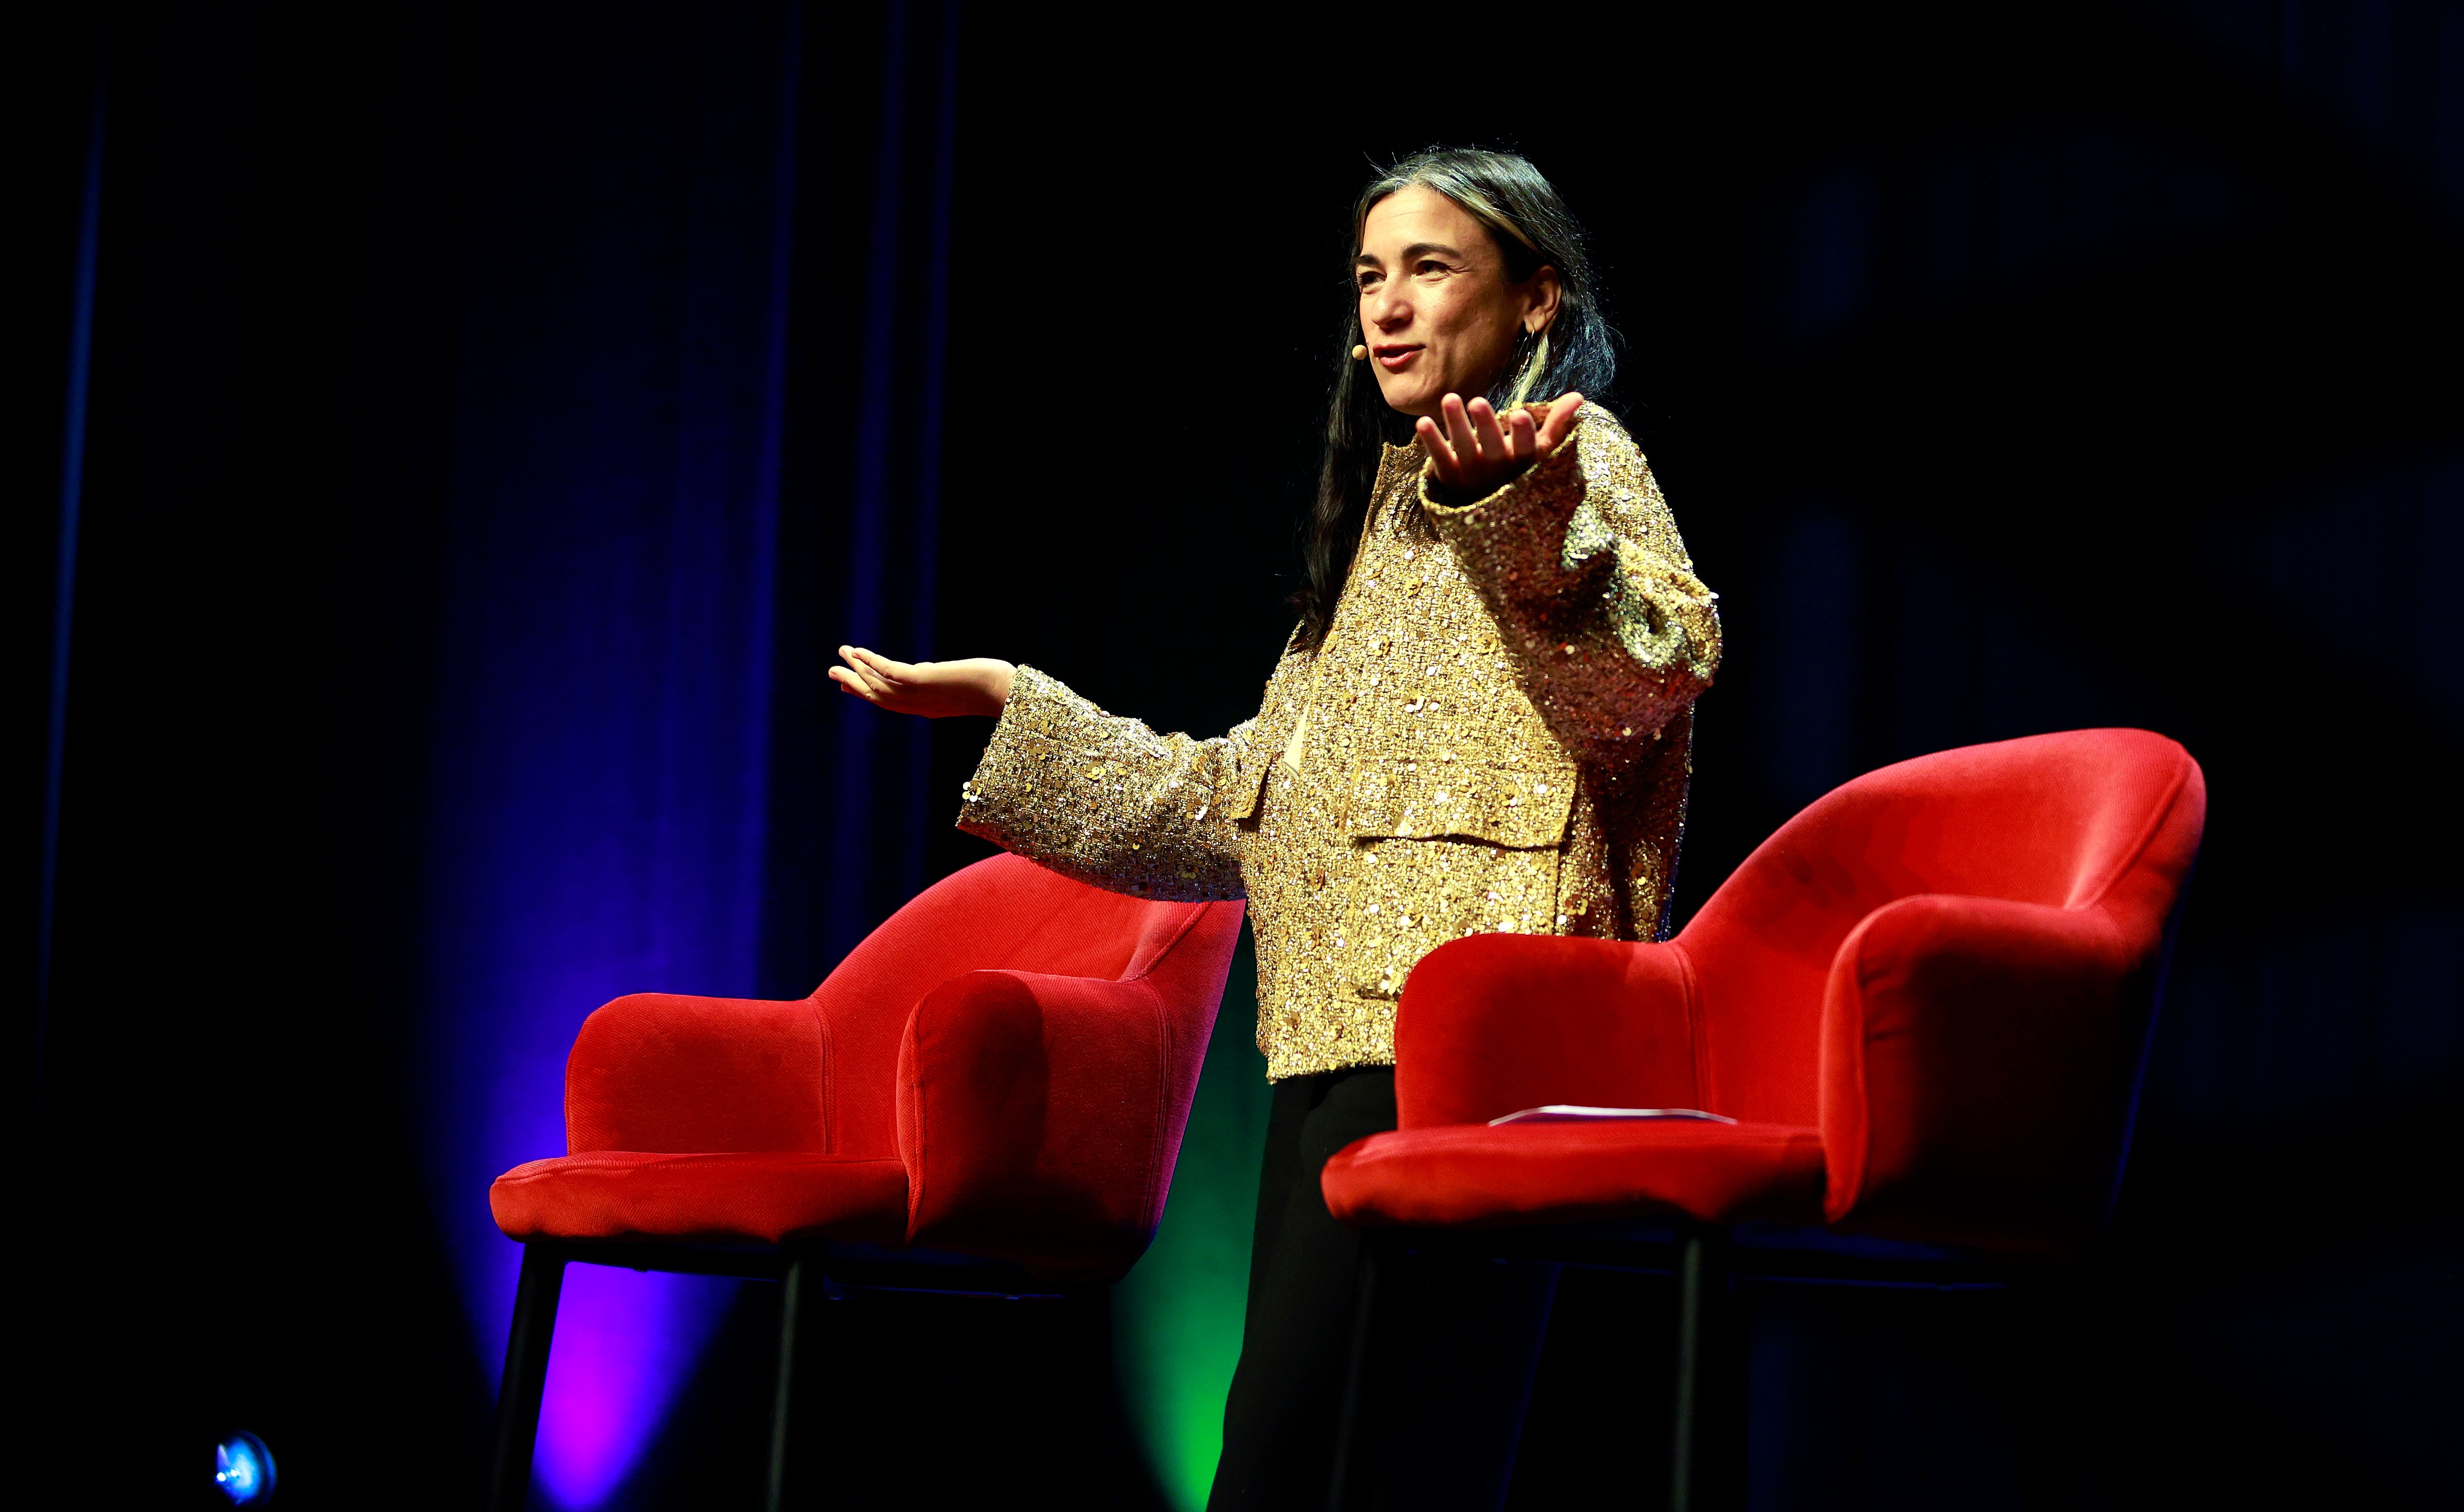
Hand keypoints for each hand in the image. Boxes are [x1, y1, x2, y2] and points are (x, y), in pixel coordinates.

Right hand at [830, 646, 1013, 717]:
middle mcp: (917, 705)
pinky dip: (872, 662)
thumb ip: (938, 681)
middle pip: (877, 696)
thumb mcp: (958, 686)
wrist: (1005, 691)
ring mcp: (919, 694)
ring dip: (858, 668)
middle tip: (832, 670)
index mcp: (925, 708)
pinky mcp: (924, 680)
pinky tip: (859, 651)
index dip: (866, 693)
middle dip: (854, 682)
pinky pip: (890, 672)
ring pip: (878, 684)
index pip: (888, 702)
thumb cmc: (992, 689)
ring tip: (842, 652)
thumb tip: (926, 670)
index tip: (848, 685)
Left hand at [1416, 391, 1583, 499]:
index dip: (1523, 433)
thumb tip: (1578, 396)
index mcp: (1520, 462)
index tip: (1521, 415)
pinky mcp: (1449, 474)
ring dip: (1455, 423)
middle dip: (1484, 425)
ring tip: (1449, 398)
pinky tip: (1422, 422)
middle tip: (1477, 401)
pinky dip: (1430, 442)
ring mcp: (1470, 471)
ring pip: (1462, 447)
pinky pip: (1438, 457)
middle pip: (1490, 445)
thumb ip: (1556, 424)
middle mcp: (1495, 467)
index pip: (1524, 447)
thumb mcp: (1540, 452)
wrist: (1492, 514)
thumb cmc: (1519, 472)